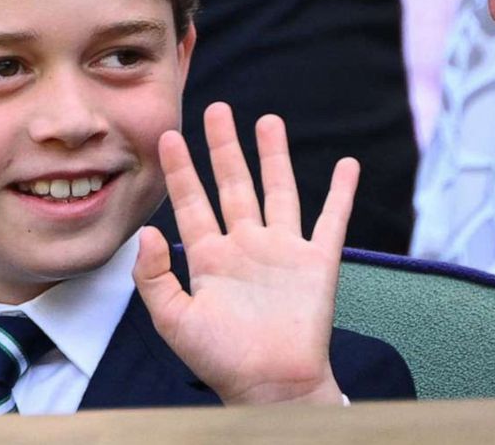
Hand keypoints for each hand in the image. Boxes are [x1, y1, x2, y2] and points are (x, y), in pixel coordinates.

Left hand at [133, 102, 358, 405]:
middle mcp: (246, 246)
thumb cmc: (221, 360)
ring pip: (278, 191)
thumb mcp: (174, 321)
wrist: (271, 385)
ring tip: (269, 120)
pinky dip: (341, 192)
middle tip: (216, 109)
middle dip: (224, 147)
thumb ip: (154, 277)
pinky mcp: (317, 261)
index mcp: (210, 259)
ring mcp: (283, 251)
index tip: (168, 136)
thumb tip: (148, 230)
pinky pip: (331, 219)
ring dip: (274, 156)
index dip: (180, 171)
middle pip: (234, 185)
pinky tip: (347, 165)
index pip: (192, 203)